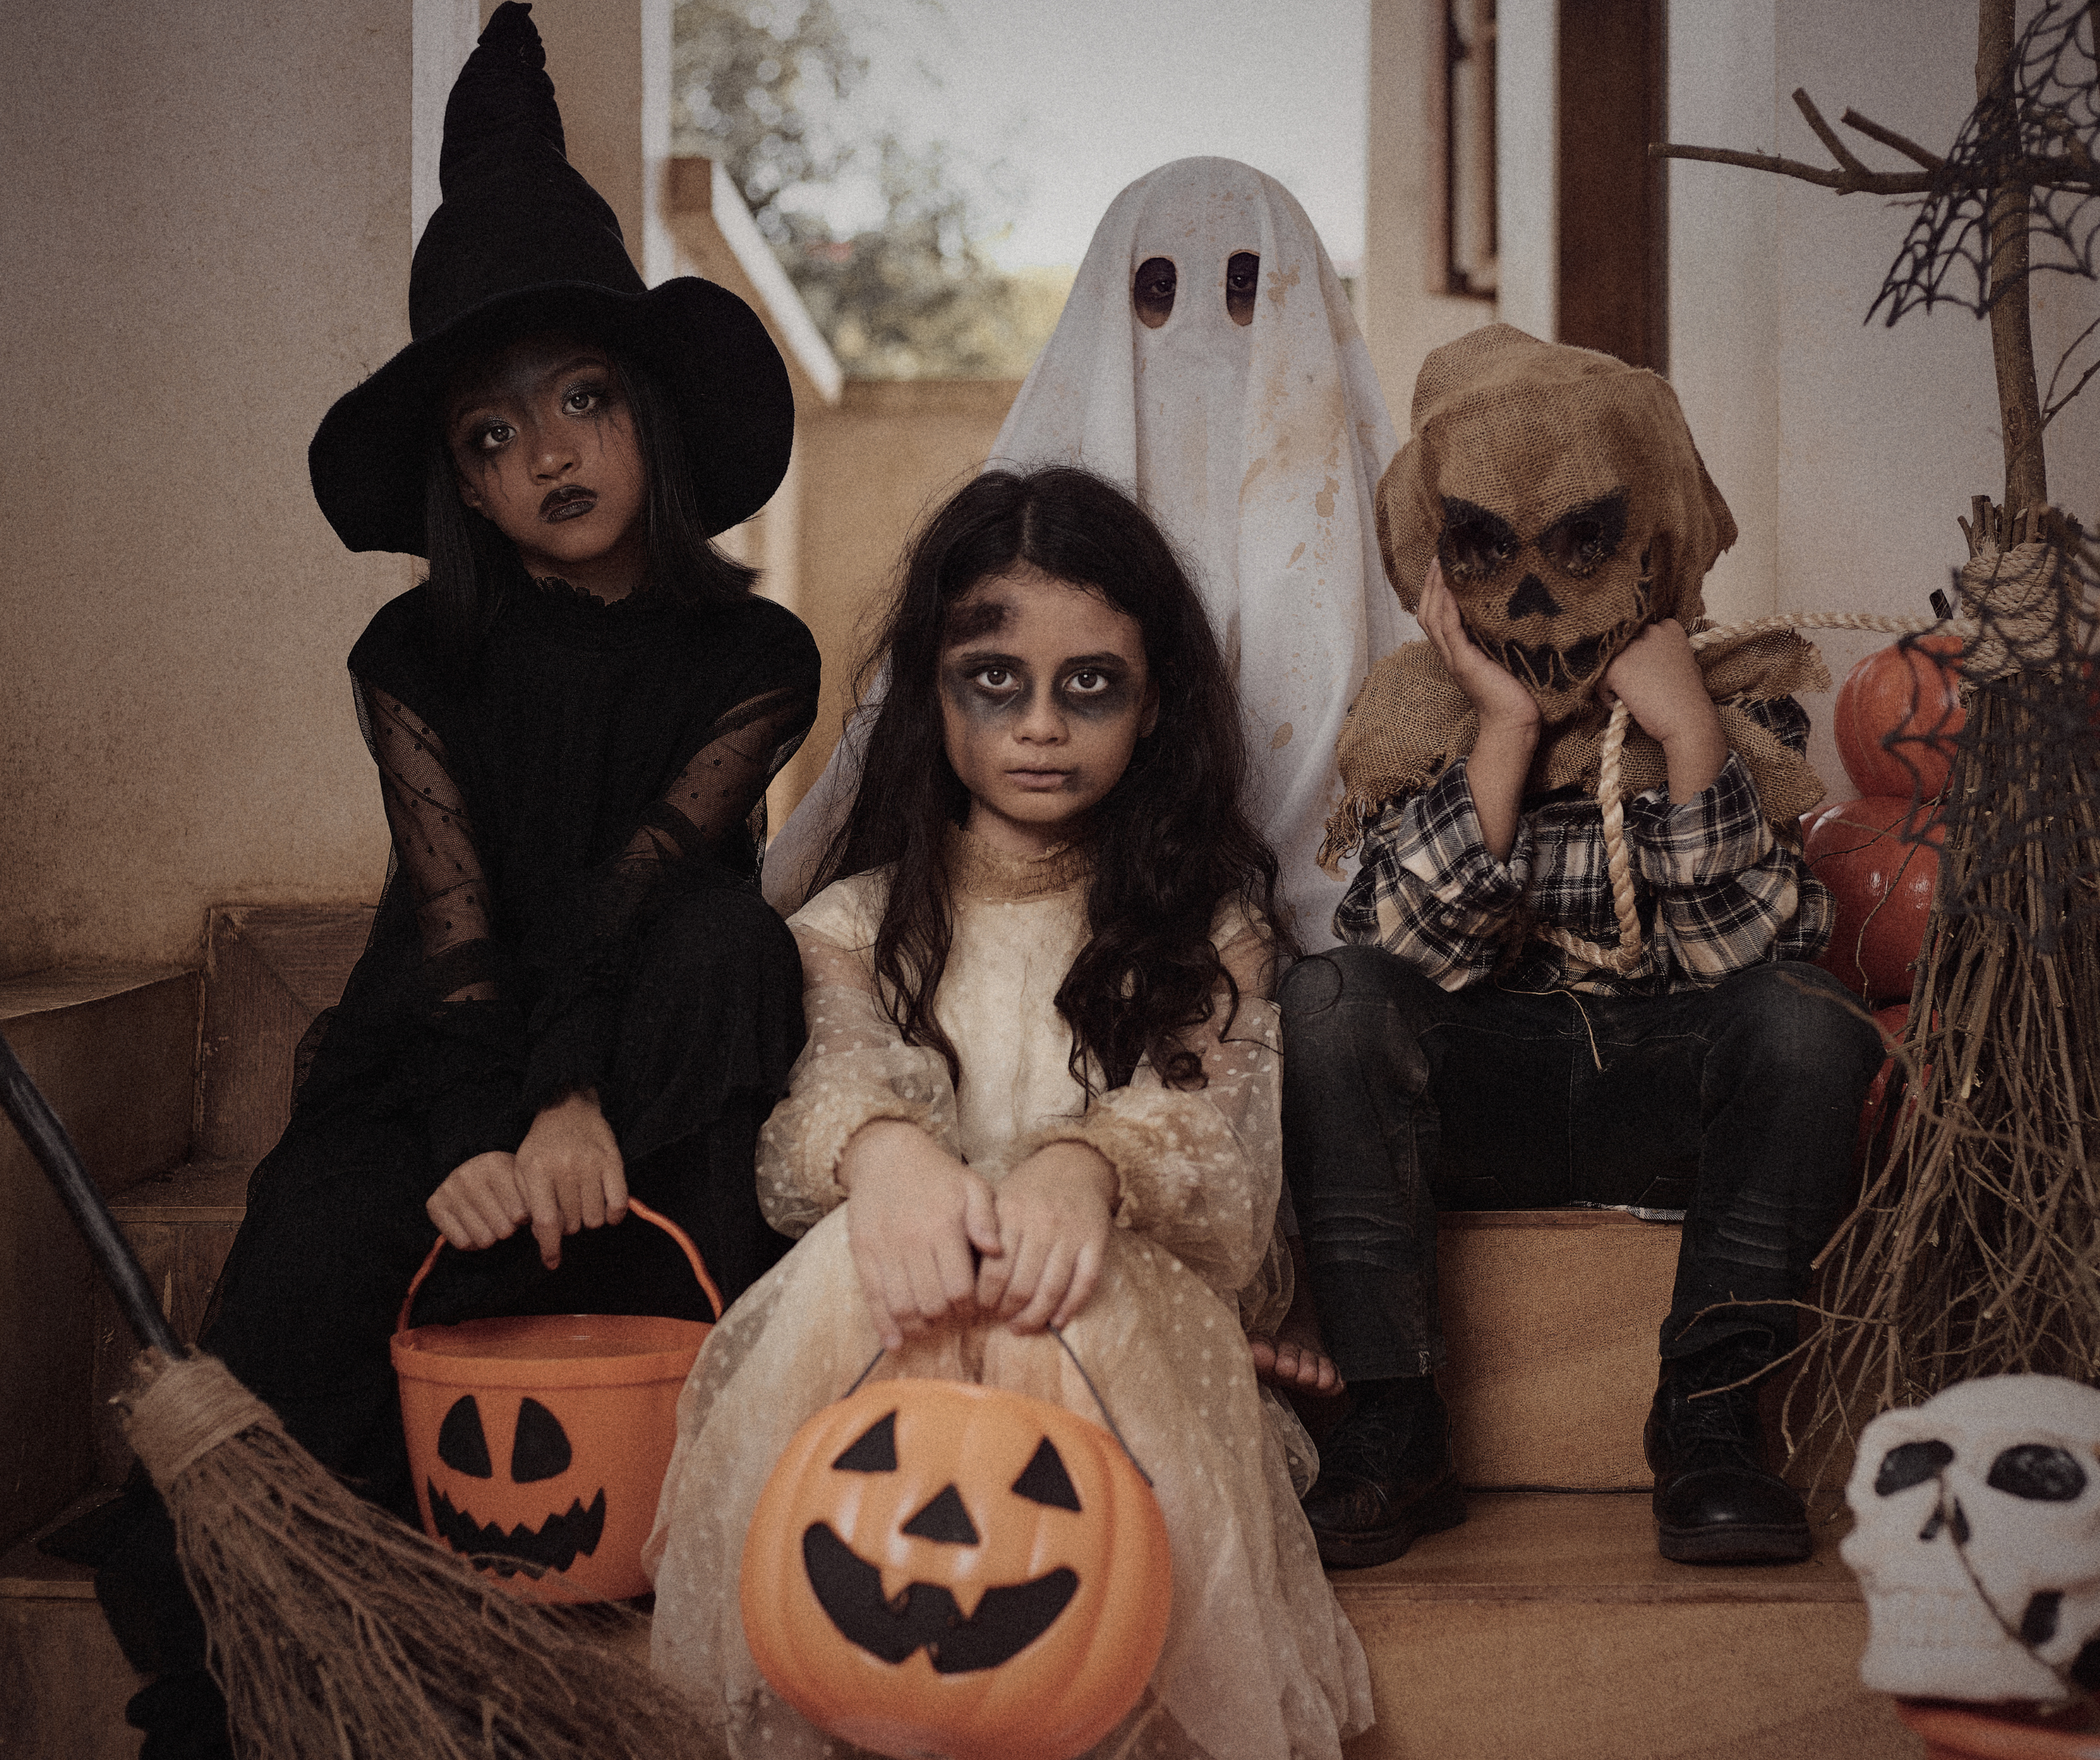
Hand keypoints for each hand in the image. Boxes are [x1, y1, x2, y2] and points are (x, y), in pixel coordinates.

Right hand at [427, 1150, 528, 1250]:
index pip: (521, 1214)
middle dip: (509, 1228)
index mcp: (495, 1164)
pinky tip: (476, 1227)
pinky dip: (473, 1242)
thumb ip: (536, 1202)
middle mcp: (467, 1175)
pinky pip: (463, 1243)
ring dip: (492, 1236)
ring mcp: (448, 1189)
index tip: (522, 1211)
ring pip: (484, 1240)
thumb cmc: (506, 1183)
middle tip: (505, 1217)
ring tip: (492, 1221)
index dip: (525, 1219)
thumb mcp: (523, 1183)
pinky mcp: (434, 1205)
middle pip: (503, 1230)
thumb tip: (547, 1231)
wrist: (473, 1172)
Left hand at [513, 1089, 626, 1268]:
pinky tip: (605, 1209)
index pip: (546, 1221)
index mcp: (537, 1170)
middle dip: (567, 1225)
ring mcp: (592, 1164)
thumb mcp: (523, 1169)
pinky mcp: (613, 1161)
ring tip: (581, 1204)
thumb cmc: (543, 1144)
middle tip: (565, 1210)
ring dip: (588, 1219)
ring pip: (595, 1218)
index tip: (552, 1262)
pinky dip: (613, 1215)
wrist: (568, 1107)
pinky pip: (618, 1204)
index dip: (550, 1247)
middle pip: (572, 1223)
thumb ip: (528, 1203)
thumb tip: (543, 1237)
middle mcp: (565, 1167)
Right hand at [840, 1119, 1002, 1350]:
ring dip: (916, 1326)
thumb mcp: (971, 1185)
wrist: (885, 1155)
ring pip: (901, 1306)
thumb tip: (997, 1251)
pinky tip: (893, 1342)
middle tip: (951, 1316)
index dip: (968, 1306)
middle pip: (931, 1304)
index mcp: (944, 1227)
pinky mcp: (863, 1253)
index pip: (959, 1288)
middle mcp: (913, 1241)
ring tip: (927, 1326)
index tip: (972, 1306)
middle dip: (944, 1319)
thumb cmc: (937, 1174)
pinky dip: (883, 1326)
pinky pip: (872, 1298)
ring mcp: (884, 1249)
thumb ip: (987, 1218)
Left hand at [976, 1142, 1115, 1332]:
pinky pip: (1084, 1284)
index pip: (994, 1270)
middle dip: (1007, 1310)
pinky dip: (1070, 1308)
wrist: (1074, 1165)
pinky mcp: (1096, 1242)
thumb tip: (963, 1277)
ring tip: (1021, 1326)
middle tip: (1000, 1318)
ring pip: (1052, 1290)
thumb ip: (982, 1233)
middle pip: (1022, 1285)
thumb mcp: (999, 1201)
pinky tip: (1056, 1321)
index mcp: (1013, 1213)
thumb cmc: (1028, 1191)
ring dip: (1034, 1316)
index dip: (985, 1297)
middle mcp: (1043, 1224)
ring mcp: (1071, 1234)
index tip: (979, 1307)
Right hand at [1419, 559, 1540, 732]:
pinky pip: (1448, 630)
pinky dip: (1447, 608)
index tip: (1443, 564)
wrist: (1515, 723)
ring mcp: (1455, 659)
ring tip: (1442, 564)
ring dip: (1436, 589)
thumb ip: (1500, 637)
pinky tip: (1451, 589)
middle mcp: (1451, 654)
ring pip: (1433, 618)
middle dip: (1431, 583)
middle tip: (1439, 556)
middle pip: (1428, 613)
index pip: (1436, 616)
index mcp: (1457, 653)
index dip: (1435, 591)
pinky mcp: (1465, 663)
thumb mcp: (1506, 657)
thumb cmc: (1517, 693)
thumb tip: (1512, 612)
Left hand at [1599, 620, 1725, 798]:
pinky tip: (1625, 704)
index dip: (1639, 652)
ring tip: (1633, 695)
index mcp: (1668, 626)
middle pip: (1623, 644)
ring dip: (1616, 677)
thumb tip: (1642, 654)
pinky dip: (1608, 695)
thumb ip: (1662, 651)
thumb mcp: (1682, 661)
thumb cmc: (1688, 696)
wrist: (1688, 719)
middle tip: (1638, 684)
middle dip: (1626, 662)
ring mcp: (1631, 648)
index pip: (1640, 631)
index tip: (1646, 669)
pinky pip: (1601, 681)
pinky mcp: (1615, 668)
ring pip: (1609, 661)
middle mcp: (1648, 630)